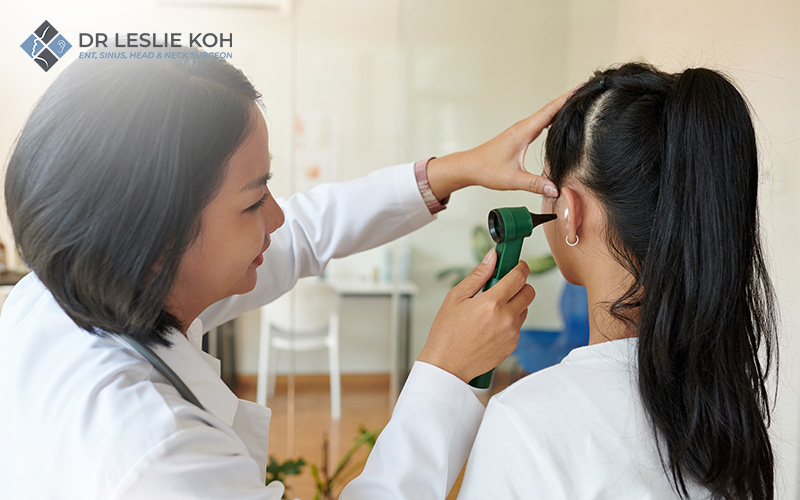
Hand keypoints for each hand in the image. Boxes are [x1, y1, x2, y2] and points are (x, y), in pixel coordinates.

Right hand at [417, 251, 534, 382]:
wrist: (447, 365)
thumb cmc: (446, 332)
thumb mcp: (456, 297)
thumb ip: (478, 275)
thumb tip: (492, 257)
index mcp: (492, 303)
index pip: (519, 277)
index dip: (520, 267)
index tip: (517, 265)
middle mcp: (506, 318)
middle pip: (529, 292)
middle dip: (519, 285)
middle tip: (503, 287)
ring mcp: (511, 333)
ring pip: (524, 309)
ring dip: (514, 304)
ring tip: (491, 309)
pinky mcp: (512, 345)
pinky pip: (518, 326)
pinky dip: (509, 321)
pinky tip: (490, 325)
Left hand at [426, 89, 574, 199]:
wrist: (469, 167)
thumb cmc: (486, 169)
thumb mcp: (512, 179)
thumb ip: (535, 184)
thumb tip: (555, 189)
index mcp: (523, 132)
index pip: (550, 111)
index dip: (567, 98)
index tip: (582, 87)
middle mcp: (523, 127)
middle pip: (551, 108)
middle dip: (569, 98)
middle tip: (587, 90)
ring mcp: (521, 130)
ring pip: (545, 114)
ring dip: (561, 107)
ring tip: (579, 101)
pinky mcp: (519, 135)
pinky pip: (540, 122)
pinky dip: (552, 117)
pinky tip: (560, 121)